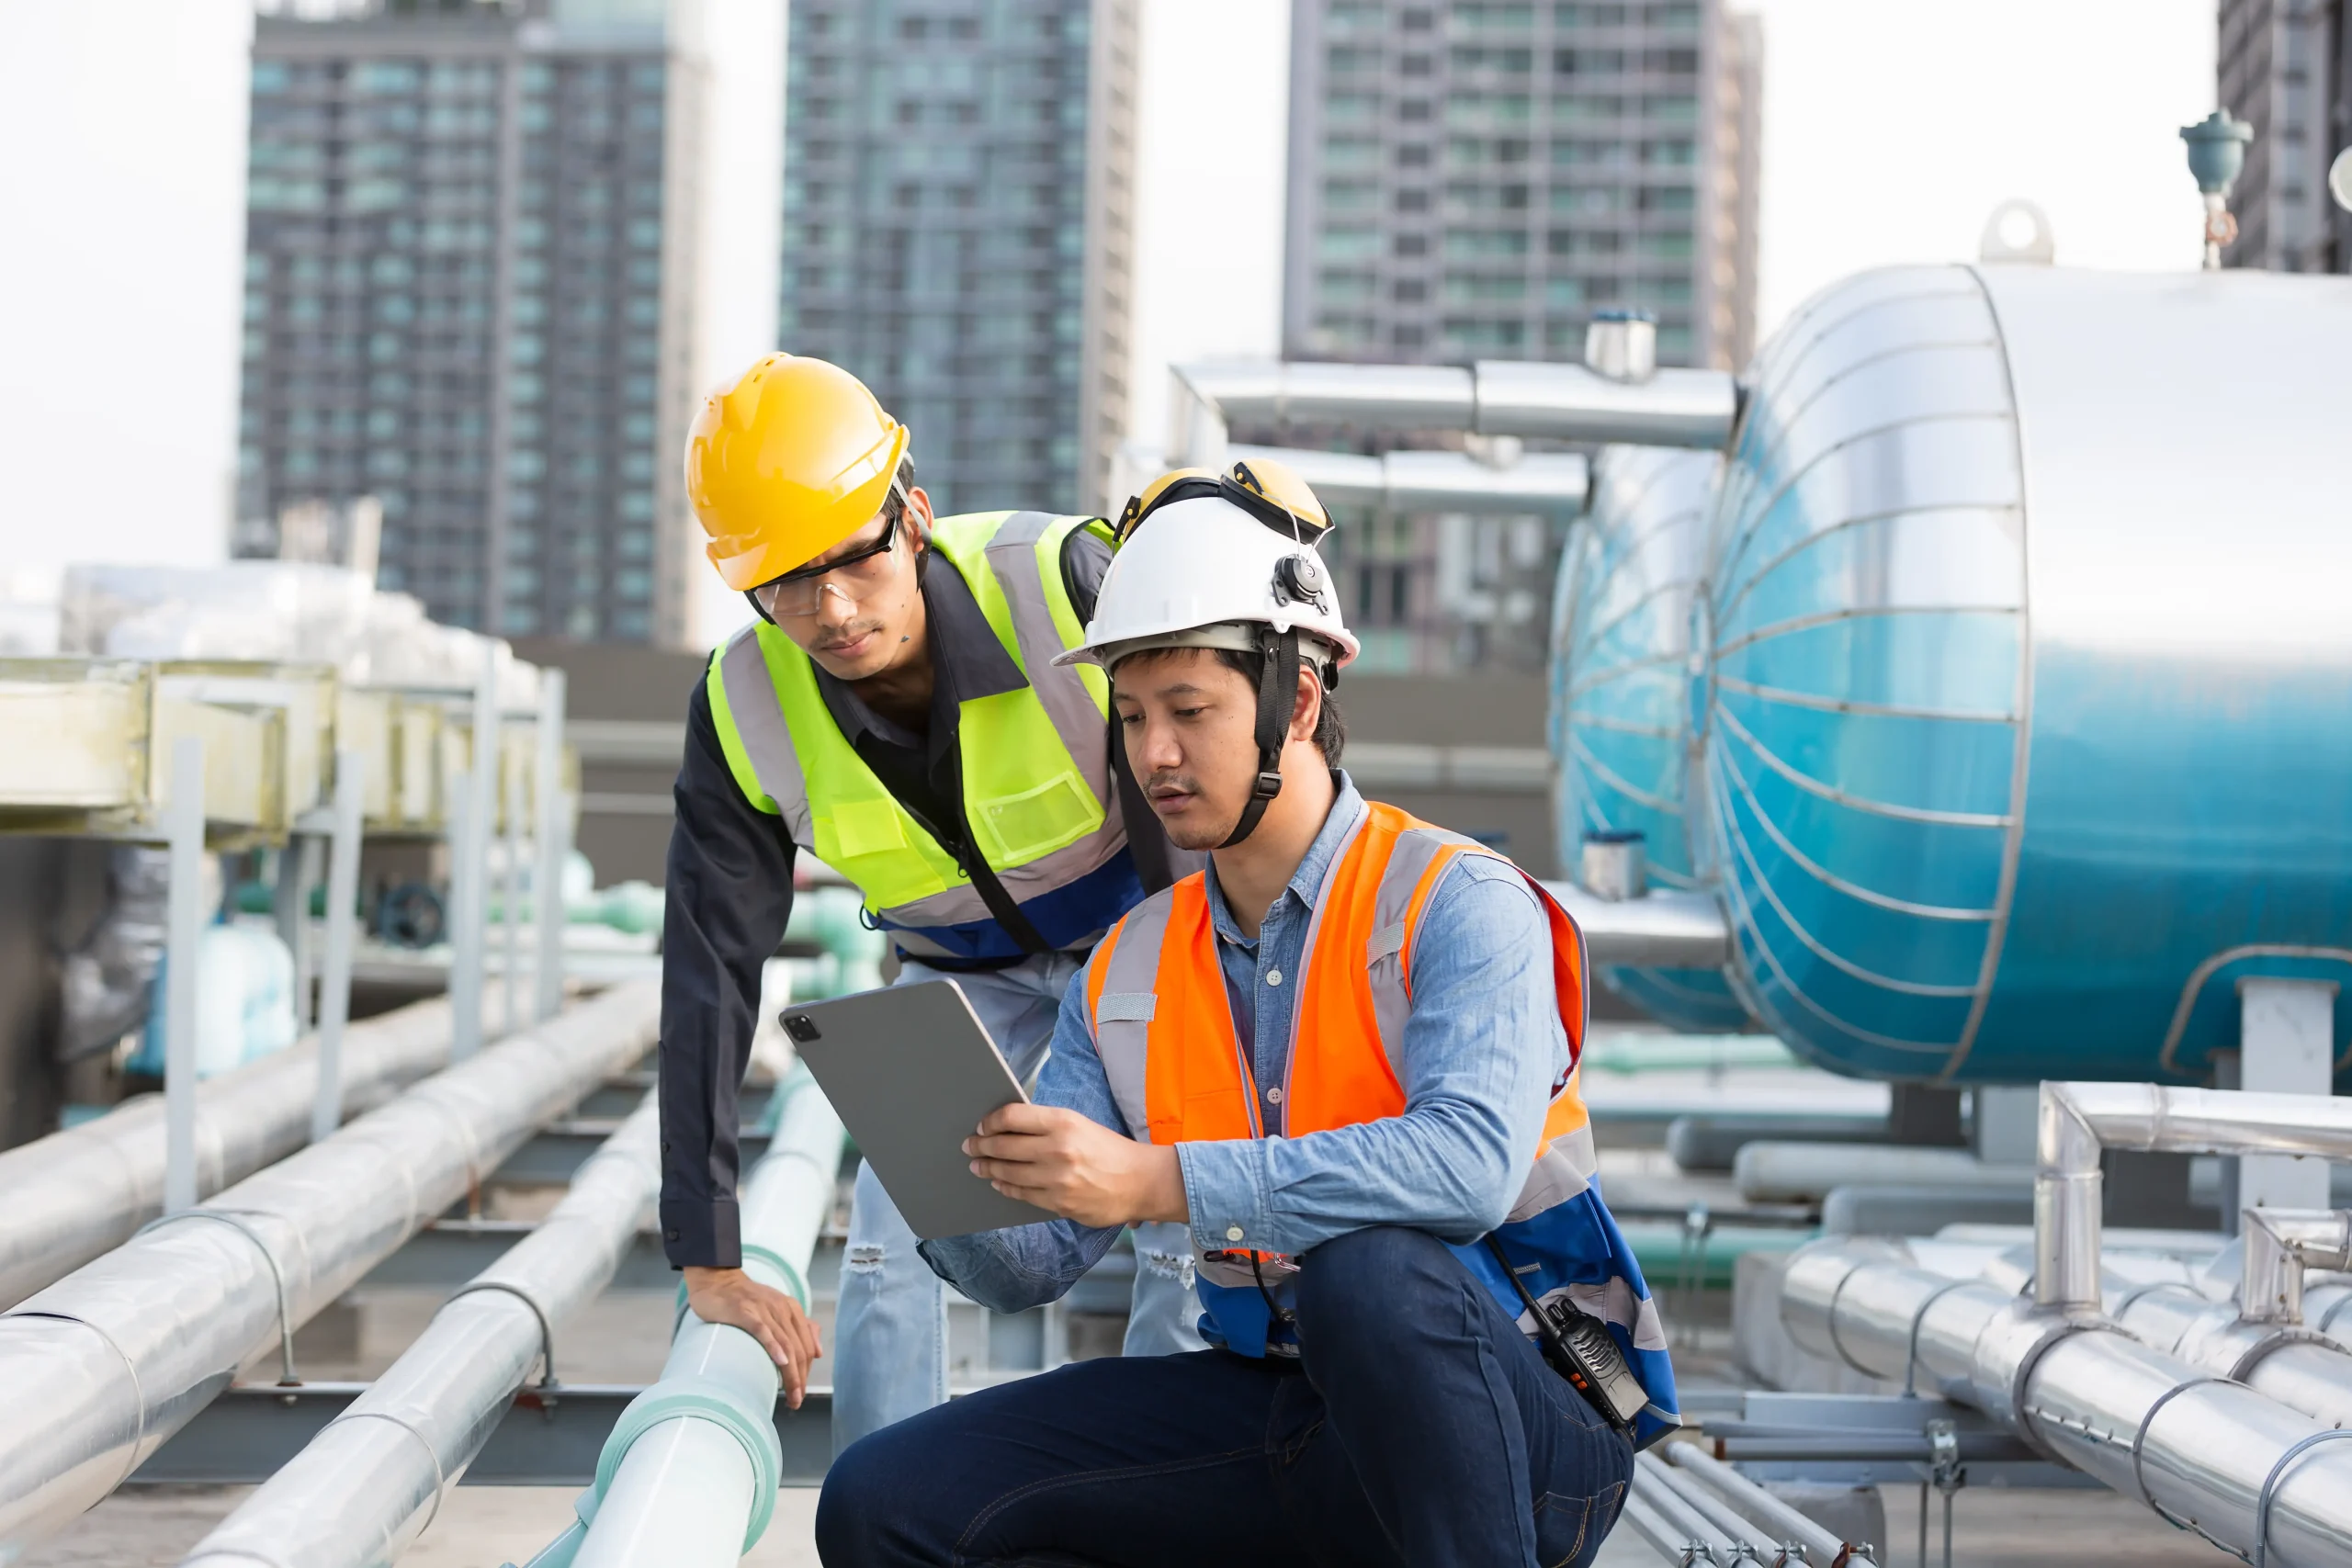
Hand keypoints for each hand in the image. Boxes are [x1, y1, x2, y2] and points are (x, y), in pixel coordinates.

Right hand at [682, 1265, 822, 1407]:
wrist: (716, 1280)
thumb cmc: (745, 1300)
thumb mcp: (777, 1310)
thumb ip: (800, 1327)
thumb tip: (818, 1352)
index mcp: (792, 1309)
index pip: (806, 1346)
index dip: (806, 1372)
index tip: (800, 1393)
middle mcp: (782, 1309)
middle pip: (798, 1349)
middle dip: (800, 1378)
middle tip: (796, 1401)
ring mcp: (764, 1309)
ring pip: (785, 1344)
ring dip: (791, 1372)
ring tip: (791, 1395)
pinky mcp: (745, 1311)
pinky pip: (763, 1330)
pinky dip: (774, 1347)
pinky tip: (781, 1362)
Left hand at [962, 1103, 1187, 1228]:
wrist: (1140, 1182)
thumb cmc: (1109, 1149)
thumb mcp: (1080, 1124)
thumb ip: (1046, 1125)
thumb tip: (1008, 1127)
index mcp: (1063, 1122)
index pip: (1012, 1117)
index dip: (990, 1122)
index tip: (981, 1126)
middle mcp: (1058, 1149)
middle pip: (1003, 1146)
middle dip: (980, 1146)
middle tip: (970, 1146)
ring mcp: (1057, 1179)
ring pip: (1008, 1173)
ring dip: (988, 1168)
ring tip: (978, 1165)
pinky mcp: (1059, 1203)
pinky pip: (1022, 1195)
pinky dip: (1006, 1187)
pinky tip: (999, 1182)